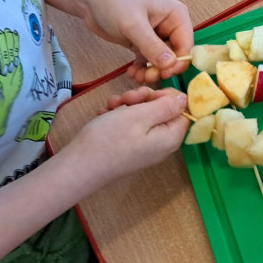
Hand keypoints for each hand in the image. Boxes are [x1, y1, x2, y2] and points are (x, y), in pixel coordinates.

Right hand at [65, 87, 187, 184]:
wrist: (78, 167)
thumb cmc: (110, 139)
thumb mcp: (141, 115)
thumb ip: (167, 106)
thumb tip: (185, 98)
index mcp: (171, 137)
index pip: (183, 108)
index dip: (166, 96)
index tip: (146, 95)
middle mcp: (163, 144)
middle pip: (162, 110)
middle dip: (143, 99)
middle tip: (126, 100)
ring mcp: (146, 147)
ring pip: (144, 115)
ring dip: (128, 106)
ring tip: (111, 107)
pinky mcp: (130, 148)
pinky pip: (131, 126)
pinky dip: (119, 116)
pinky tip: (106, 114)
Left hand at [80, 0, 192, 84]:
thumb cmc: (113, 0)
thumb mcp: (133, 24)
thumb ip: (151, 45)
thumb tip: (170, 64)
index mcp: (176, 16)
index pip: (186, 45)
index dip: (177, 63)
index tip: (162, 74)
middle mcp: (170, 26)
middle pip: (175, 55)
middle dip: (162, 69)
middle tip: (147, 77)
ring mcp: (156, 35)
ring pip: (161, 61)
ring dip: (151, 71)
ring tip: (137, 76)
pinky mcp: (142, 42)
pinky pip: (148, 60)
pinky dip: (142, 69)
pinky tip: (132, 73)